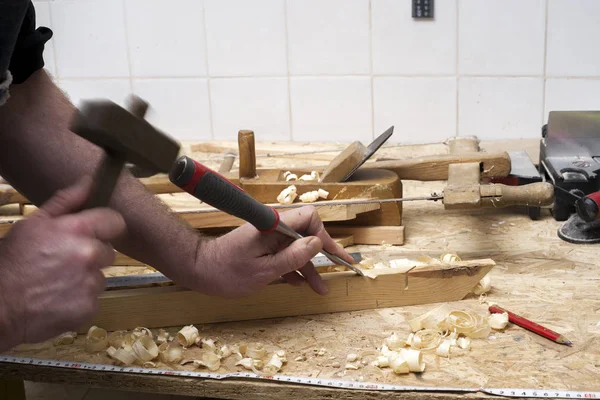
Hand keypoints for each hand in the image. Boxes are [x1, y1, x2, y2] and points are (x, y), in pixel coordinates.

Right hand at [0, 177, 125, 349]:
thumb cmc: (11, 263)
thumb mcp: (33, 225)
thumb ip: (66, 201)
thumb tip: (89, 182)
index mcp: (77, 230)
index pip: (115, 221)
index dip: (106, 226)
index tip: (96, 232)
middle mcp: (89, 254)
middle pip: (108, 250)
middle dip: (91, 254)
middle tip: (64, 261)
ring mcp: (91, 283)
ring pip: (100, 276)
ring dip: (85, 278)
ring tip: (57, 281)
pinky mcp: (90, 307)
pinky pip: (93, 298)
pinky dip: (80, 299)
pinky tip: (59, 298)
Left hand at [191, 206, 354, 297]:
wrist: (199, 270)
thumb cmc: (226, 271)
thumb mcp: (263, 271)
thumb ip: (292, 257)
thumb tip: (318, 244)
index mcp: (273, 226)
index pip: (309, 218)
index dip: (324, 236)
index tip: (333, 256)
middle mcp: (273, 227)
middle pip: (306, 233)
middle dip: (323, 253)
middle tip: (341, 267)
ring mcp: (268, 237)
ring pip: (297, 247)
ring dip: (309, 266)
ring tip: (320, 288)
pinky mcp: (263, 247)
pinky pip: (285, 253)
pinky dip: (294, 267)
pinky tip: (301, 283)